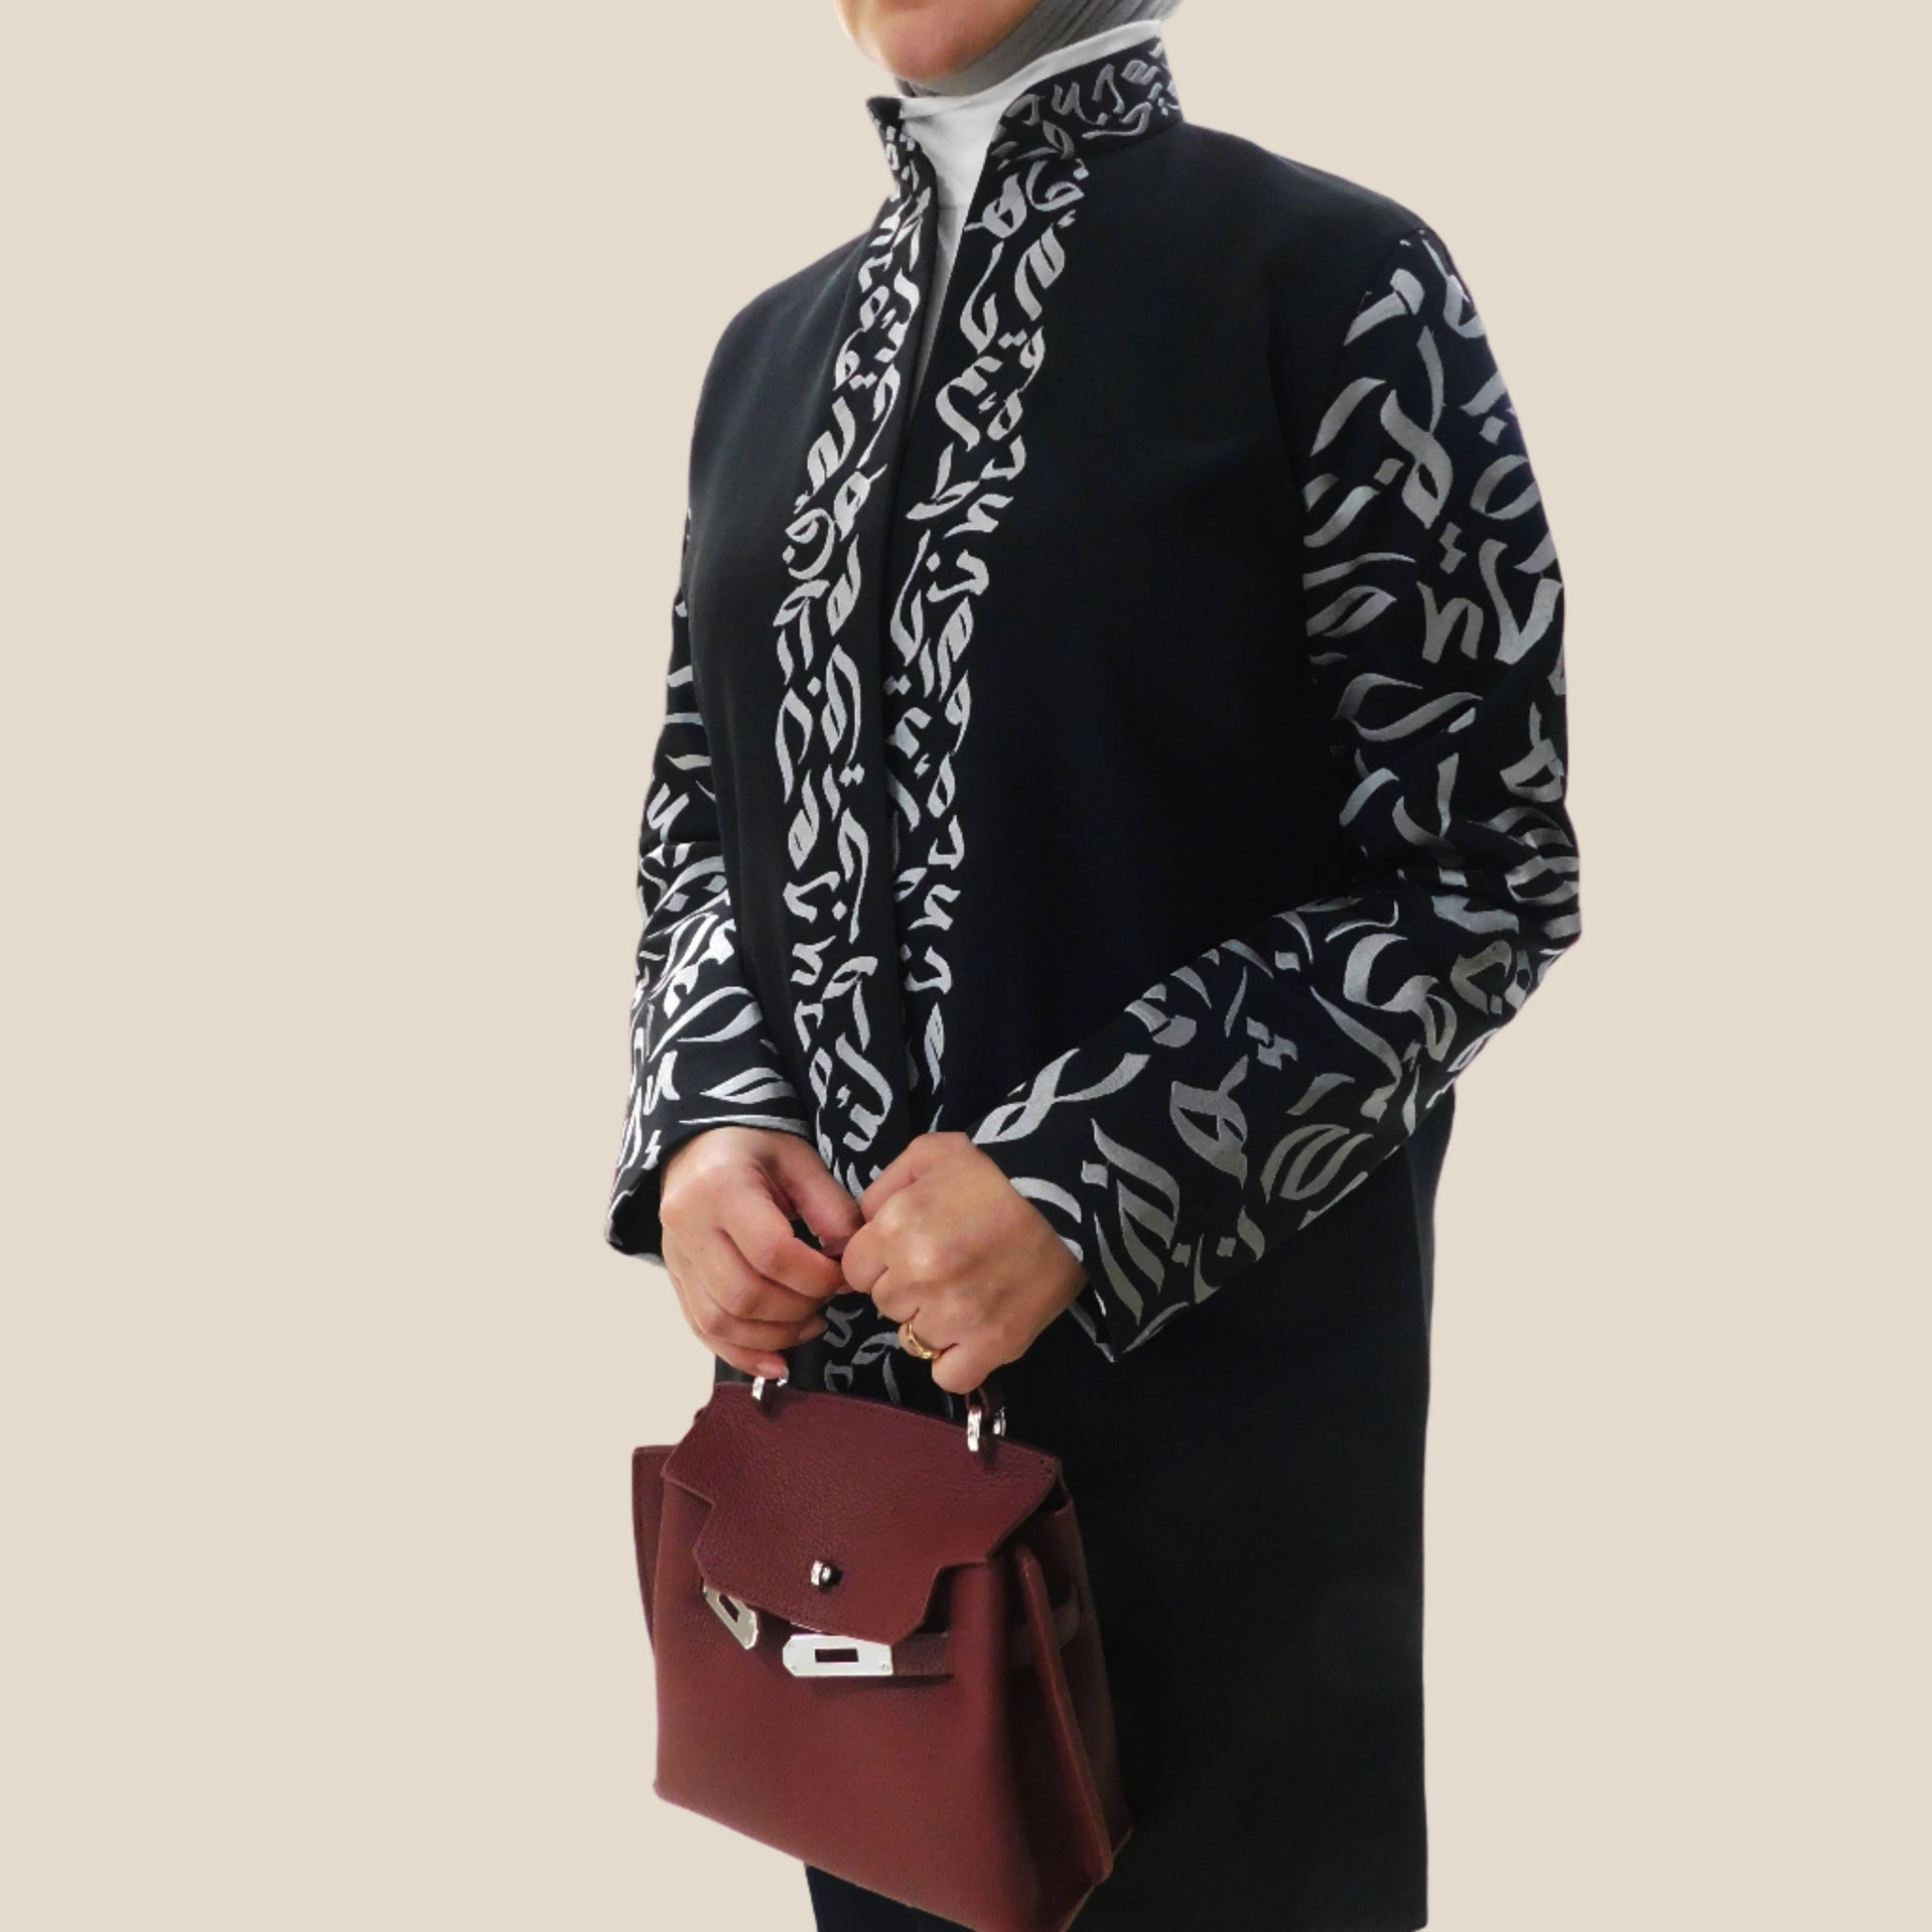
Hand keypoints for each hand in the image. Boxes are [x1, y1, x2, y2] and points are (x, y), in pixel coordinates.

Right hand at [658, 1126, 863, 1379]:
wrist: (698, 1146)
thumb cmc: (755, 1149)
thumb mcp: (799, 1160)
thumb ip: (830, 1207)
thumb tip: (851, 1261)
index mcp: (721, 1186)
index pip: (771, 1252)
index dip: (814, 1276)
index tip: (843, 1276)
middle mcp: (688, 1225)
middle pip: (743, 1294)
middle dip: (796, 1309)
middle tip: (826, 1300)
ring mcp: (675, 1257)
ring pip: (720, 1320)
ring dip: (773, 1336)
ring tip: (810, 1324)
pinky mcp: (675, 1280)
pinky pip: (702, 1330)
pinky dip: (742, 1353)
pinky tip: (778, 1361)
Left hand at [838, 1132, 1088, 1395]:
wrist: (1073, 1194)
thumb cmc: (997, 1169)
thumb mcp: (929, 1153)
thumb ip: (882, 1189)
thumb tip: (862, 1228)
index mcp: (897, 1226)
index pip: (854, 1270)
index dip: (878, 1261)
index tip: (906, 1251)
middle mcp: (919, 1275)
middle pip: (885, 1305)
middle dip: (907, 1287)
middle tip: (945, 1266)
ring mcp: (956, 1315)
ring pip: (913, 1340)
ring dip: (931, 1321)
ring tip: (965, 1294)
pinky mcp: (995, 1345)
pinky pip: (948, 1376)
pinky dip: (956, 1360)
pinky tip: (971, 1333)